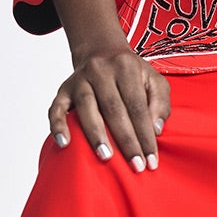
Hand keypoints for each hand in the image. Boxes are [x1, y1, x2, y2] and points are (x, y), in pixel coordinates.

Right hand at [48, 40, 170, 173]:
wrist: (100, 50)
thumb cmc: (130, 72)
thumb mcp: (153, 79)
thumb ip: (160, 101)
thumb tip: (156, 129)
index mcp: (126, 67)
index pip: (137, 106)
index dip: (145, 134)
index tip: (151, 160)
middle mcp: (100, 71)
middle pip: (114, 109)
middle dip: (126, 140)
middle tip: (136, 165)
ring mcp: (79, 80)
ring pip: (86, 108)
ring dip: (96, 135)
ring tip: (106, 157)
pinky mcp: (63, 89)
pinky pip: (56, 108)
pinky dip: (58, 126)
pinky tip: (65, 143)